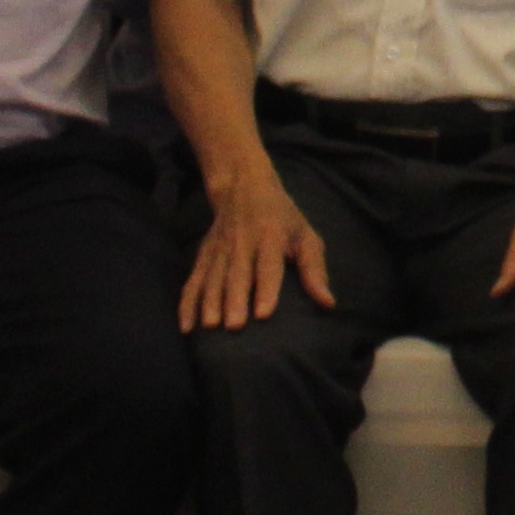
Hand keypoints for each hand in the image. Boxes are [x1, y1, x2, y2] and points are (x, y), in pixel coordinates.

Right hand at [181, 170, 333, 329]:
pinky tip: (186, 327)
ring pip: (212, 278)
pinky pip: (192, 282)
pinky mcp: (203, 256)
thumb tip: (329, 303)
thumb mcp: (305, 234)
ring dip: (209, 303)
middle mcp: (242, 242)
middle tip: (234, 326)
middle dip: (234, 300)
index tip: (264, 314)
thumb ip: (315, 269)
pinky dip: (186, 304)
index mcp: (271, 236)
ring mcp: (219, 250)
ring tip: (210, 326)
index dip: (266, 289)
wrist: (243, 187)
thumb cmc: (282, 217)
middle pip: (237, 274)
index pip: (268, 265)